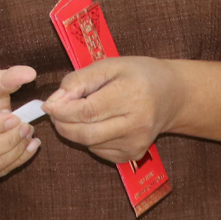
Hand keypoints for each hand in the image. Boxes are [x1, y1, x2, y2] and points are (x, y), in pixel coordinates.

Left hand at [42, 56, 181, 163]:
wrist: (173, 95)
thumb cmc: (138, 74)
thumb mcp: (110, 65)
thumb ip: (79, 80)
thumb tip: (55, 100)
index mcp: (132, 95)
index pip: (87, 111)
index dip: (61, 110)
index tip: (47, 104)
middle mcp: (137, 123)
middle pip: (86, 133)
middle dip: (62, 124)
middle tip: (55, 112)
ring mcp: (137, 143)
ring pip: (89, 143)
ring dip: (74, 130)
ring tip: (78, 113)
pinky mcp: (134, 154)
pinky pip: (98, 150)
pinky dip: (88, 139)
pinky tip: (98, 123)